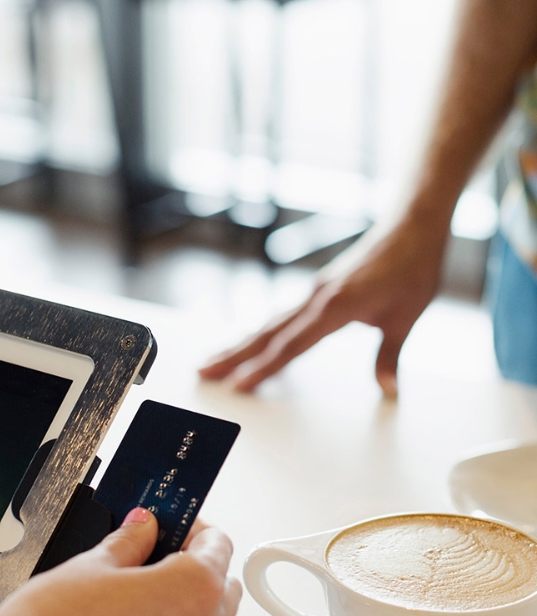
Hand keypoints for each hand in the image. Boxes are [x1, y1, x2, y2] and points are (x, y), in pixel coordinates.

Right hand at [0, 509, 239, 615]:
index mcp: (193, 591)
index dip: (194, 528)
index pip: (218, 546)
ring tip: (139, 597)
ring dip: (188, 611)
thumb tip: (143, 529)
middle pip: (223, 591)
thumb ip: (130, 543)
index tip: (173, 525)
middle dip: (198, 569)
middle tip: (156, 555)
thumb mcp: (93, 564)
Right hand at [199, 217, 449, 396]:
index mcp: (335, 306)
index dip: (263, 369)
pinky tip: (247, 344)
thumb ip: (390, 356)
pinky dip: (259, 334)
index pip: (291, 345)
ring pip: (266, 325)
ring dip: (238, 345)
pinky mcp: (315, 291)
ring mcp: (311, 294)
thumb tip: (388, 390)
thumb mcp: (407, 316)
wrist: (412, 225)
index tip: (239, 386)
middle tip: (202, 372)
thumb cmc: (412, 266)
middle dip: (232, 356)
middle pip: (265, 334)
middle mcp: (314, 299)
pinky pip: (279, 318)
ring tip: (211, 361)